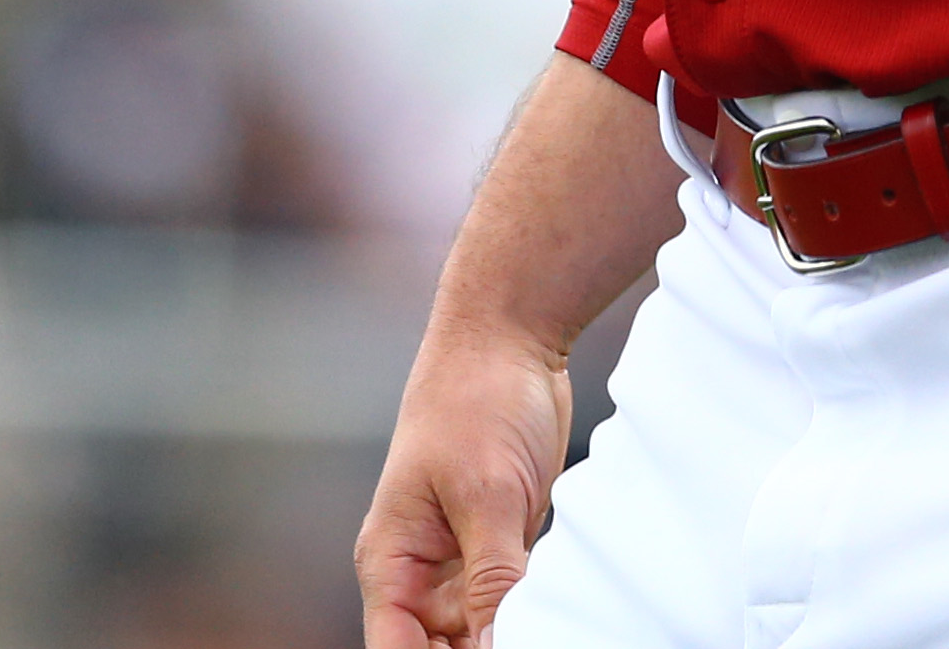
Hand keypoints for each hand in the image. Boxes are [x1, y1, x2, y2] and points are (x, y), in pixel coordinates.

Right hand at [356, 322, 573, 648]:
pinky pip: (511, 595)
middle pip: (438, 648)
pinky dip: (530, 607)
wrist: (511, 331)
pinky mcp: (501, 537)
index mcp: (392, 561)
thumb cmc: (478, 397)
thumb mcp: (488, 495)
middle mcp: (421, 568)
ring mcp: (463, 553)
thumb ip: (492, 580)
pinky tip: (557, 611)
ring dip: (509, 632)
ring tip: (548, 628)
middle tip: (532, 640)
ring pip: (480, 629)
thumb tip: (494, 648)